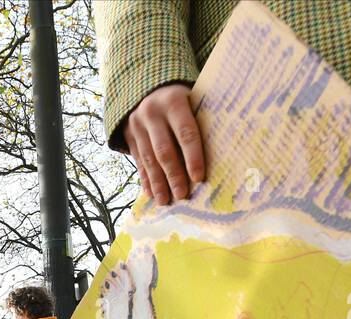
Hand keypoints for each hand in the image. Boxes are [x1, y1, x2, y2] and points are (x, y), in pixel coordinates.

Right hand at [122, 83, 204, 205]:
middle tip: (182, 195)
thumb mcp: (193, 99)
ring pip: (149, 158)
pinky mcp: (128, 134)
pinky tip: (151, 193)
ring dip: (158, 182)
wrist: (148, 85)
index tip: (199, 178)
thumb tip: (222, 152)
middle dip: (174, 175)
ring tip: (165, 201)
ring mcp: (137, 124)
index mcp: (173, 101)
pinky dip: (145, 178)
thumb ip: (201, 119)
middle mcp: (152, 112)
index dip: (193, 157)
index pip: (186, 133)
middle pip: (164, 150)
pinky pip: (138, 160)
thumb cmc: (182, 97)